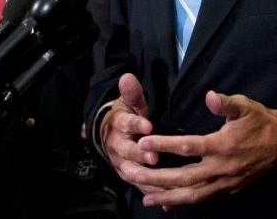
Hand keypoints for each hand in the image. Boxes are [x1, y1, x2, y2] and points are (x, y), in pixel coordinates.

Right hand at [100, 73, 162, 195]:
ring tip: (162, 183)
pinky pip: (139, 185)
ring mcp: (121, 162)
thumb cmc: (126, 116)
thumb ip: (132, 93)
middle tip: (155, 158)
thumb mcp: (129, 102)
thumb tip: (128, 77)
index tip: (148, 125)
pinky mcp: (127, 175)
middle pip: (126, 151)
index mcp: (119, 124)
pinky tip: (167, 199)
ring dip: (145, 178)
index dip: (136, 124)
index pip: (127, 123)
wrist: (108, 135)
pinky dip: (152, 192)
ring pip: (130, 172)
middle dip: (140, 155)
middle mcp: (117, 144)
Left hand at [134, 91, 276, 209]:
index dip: (164, 144)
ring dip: (169, 197)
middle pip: (185, 178)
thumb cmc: (260, 121)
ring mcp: (226, 182)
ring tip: (147, 198)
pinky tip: (170, 204)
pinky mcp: (230, 189)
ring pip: (193, 195)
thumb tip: (209, 96)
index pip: (187, 146)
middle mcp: (222, 168)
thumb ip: (225, 103)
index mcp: (223, 145)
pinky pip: (204, 198)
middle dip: (158, 179)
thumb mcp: (245, 106)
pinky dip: (186, 202)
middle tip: (135, 176)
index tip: (144, 142)